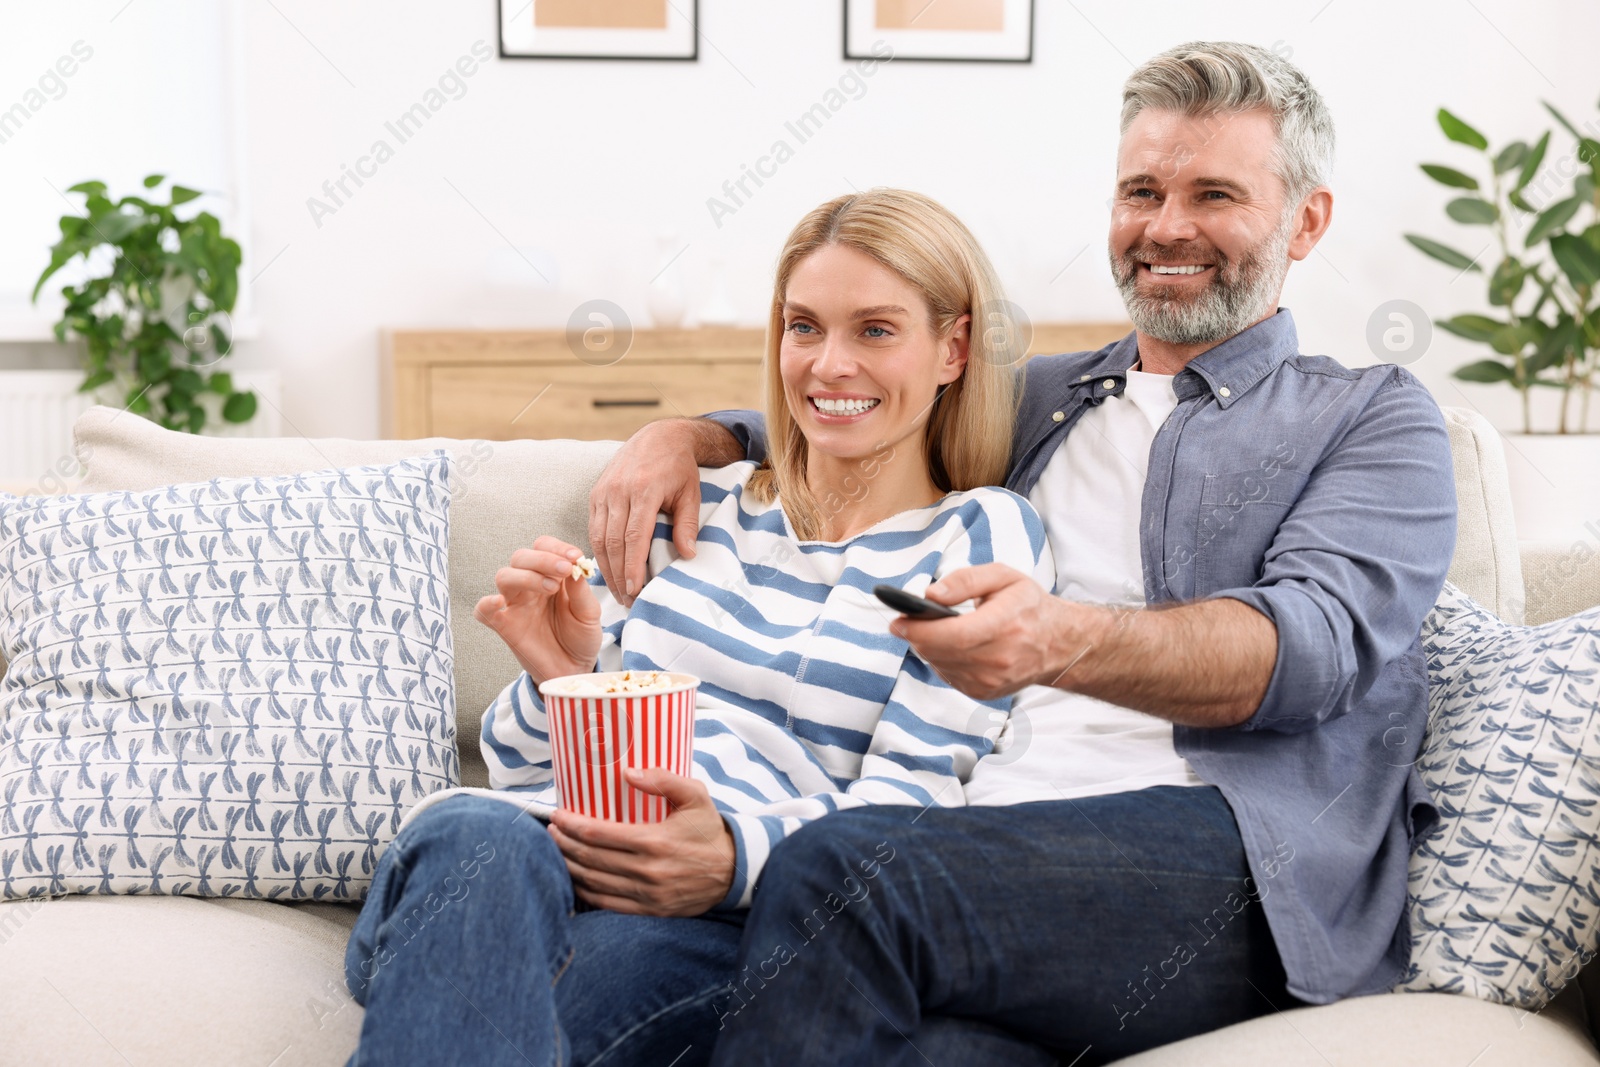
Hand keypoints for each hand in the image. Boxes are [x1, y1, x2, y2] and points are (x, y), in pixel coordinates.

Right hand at [474, 536, 601, 683]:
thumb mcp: (589, 613)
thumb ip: (581, 591)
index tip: (575, 557)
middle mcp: (530, 586)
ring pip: (504, 576)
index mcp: (551, 576)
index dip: (557, 547)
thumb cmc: (580, 637)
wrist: (573, 669)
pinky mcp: (504, 625)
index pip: (544, 547)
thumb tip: (576, 566)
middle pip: (521, 556)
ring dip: (526, 575)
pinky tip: (500, 603)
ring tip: (550, 588)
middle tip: (564, 570)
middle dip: (543, 559)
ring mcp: (515, 604)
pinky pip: (483, 610)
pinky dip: (486, 603)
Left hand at [548, 769, 736, 915]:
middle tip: (550, 831)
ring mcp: (647, 895)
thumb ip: (663, 779)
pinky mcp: (650, 910)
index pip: (598, 834)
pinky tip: (575, 878)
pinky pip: (607, 904)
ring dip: (569, 866)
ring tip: (556, 851)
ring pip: (594, 882)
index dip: (571, 825)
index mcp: (655, 841)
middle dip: (563, 843)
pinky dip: (585, 891)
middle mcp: (648, 870)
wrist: (734, 871)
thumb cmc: (709, 828)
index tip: (557, 815)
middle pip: (590, 858)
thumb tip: (628, 772)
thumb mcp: (695, 795)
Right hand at [588, 420, 703, 606]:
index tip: (635, 590)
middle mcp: (619, 490)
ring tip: (619, 592)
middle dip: (619, 575)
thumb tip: (688, 555)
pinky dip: (599, 552)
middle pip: (614, 542)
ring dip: (607, 568)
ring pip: (599, 538)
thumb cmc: (679, 467)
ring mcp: (604, 491)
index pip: (634, 537)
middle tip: (628, 601)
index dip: (632, 566)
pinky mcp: (596, 493)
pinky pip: (593, 528)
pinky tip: (608, 570)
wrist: (659, 436)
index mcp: (644, 489)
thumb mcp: (691, 493)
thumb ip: (687, 524)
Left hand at [889, 564, 1076, 699]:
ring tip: (928, 630)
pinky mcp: (984, 692)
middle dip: (916, 636)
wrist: (1058, 644)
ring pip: (940, 665)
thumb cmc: (1028, 606)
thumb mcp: (1003, 577)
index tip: (898, 621)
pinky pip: (948, 676)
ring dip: (927, 648)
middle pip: (940, 652)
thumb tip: (930, 594)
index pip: (953, 635)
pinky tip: (948, 646)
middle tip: (903, 622)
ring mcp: (992, 681)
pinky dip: (941, 660)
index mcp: (1005, 625)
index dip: (920, 629)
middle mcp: (999, 659)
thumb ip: (965, 581)